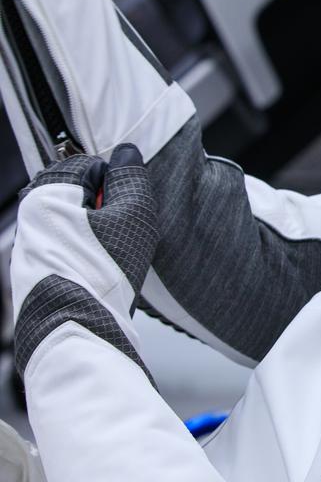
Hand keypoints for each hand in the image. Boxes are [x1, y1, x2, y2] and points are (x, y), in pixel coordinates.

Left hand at [10, 146, 157, 376]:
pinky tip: (99, 272)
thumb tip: (127, 153)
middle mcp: (27, 218)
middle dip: (104, 207)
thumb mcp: (132, 215)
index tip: (129, 203)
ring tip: (113, 256)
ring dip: (95, 232)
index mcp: (45, 196)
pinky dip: (84, 254)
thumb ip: (131, 178)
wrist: (75, 329)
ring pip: (71, 223)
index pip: (87, 164)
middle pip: (77, 194)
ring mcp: (28, 248)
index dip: (115, 181)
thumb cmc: (102, 272)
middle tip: (124, 230)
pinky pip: (64, 249)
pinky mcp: (33, 273)